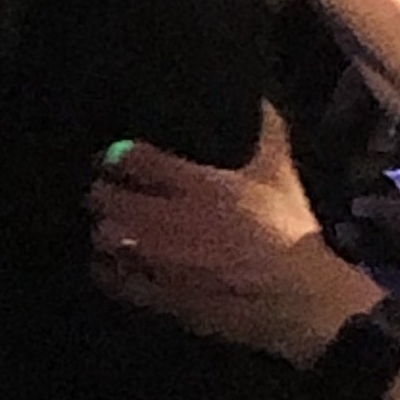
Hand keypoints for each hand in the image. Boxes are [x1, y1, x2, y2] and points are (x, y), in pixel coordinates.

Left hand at [87, 104, 363, 365]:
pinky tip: (113, 264)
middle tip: (106, 193)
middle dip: (102, 193)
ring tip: (111, 228)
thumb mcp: (280, 177)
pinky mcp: (158, 295)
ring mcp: (159, 260)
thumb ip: (269, 135)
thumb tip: (265, 100)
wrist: (297, 300)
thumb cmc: (287, 233)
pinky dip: (107, 269)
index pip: (132, 159)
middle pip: (106, 198)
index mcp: (195, 184)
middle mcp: (167, 219)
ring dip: (104, 230)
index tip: (112, 159)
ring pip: (104, 237)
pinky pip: (112, 279)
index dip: (115, 156)